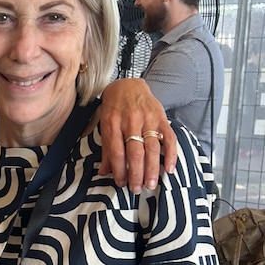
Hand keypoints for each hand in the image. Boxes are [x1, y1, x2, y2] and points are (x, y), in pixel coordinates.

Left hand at [98, 78, 176, 192]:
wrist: (128, 85)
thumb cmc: (114, 108)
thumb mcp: (105, 125)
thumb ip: (106, 149)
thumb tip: (103, 172)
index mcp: (112, 122)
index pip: (116, 150)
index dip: (119, 169)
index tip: (121, 183)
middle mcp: (130, 120)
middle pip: (134, 151)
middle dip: (136, 173)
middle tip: (137, 189)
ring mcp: (147, 118)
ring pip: (151, 147)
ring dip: (152, 168)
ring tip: (151, 184)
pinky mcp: (161, 117)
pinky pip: (169, 138)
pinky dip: (170, 155)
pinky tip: (169, 169)